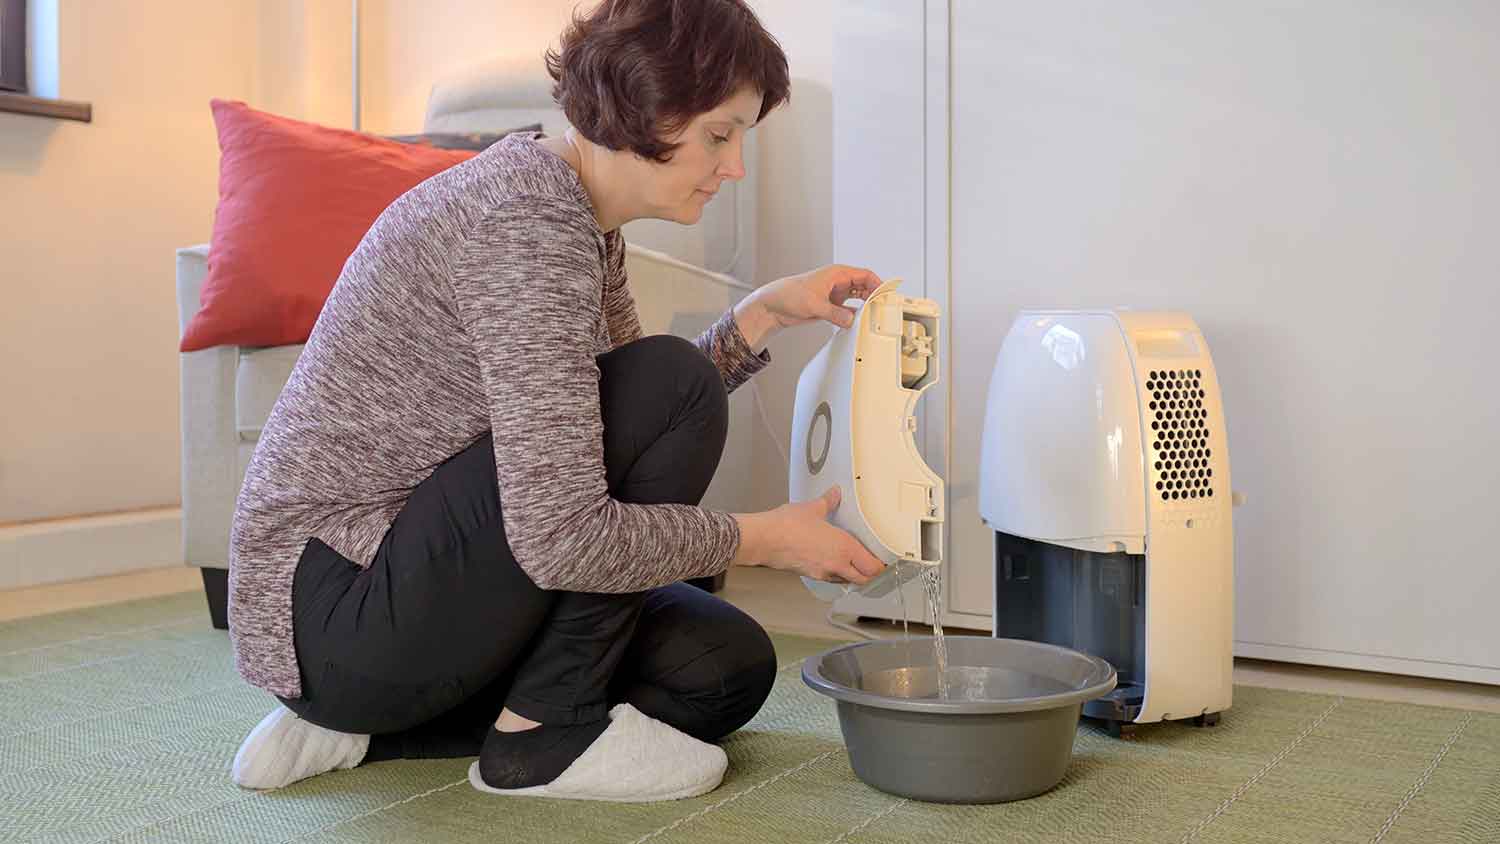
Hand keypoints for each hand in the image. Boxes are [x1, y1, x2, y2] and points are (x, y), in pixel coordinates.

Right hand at [732, 487, 886, 584]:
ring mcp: (822, 572)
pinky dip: (836, 574)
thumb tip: (835, 494)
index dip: (882, 567)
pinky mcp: (809, 574)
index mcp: (844, 549)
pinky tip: (831, 563)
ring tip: (856, 565)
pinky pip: (829, 578)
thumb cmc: (787, 527)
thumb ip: (828, 502)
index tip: (886, 562)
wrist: (764, 540)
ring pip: (846, 580)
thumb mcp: (812, 509)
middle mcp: (836, 564)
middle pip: (863, 579)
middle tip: (875, 566)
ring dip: (854, 575)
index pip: (872, 567)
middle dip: (871, 575)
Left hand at [733, 265, 882, 348]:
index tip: (887, 294)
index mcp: (836, 273)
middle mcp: (838, 282)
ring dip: (866, 307)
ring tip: (874, 315)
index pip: (865, 275)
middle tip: (884, 307)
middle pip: (865, 287)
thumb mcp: (815, 305)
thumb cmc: (789, 294)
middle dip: (875, 296)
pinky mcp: (831, 306)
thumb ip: (835, 314)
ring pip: (858, 298)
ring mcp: (835, 294)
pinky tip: (860, 322)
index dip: (878, 283)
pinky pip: (849, 310)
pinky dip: (855, 315)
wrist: (774, 305)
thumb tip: (850, 319)